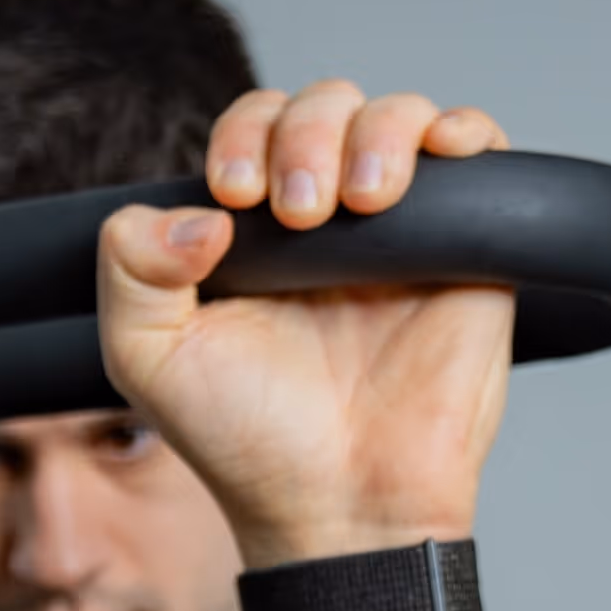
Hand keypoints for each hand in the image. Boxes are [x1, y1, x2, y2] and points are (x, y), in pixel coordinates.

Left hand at [96, 83, 513, 565]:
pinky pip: (480, 151)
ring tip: (360, 203)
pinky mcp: (469, 247)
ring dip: (377, 132)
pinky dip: (464, 132)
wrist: (339, 503)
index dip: (242, 139)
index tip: (236, 200)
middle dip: (305, 134)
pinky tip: (436, 159)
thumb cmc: (248, 442)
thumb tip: (196, 212)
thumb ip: (130, 271)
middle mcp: (324, 222)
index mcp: (249, 236)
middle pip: (322, 107)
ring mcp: (398, 231)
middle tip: (297, 210)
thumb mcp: (150, 360)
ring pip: (397, 116)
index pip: (250, 132)